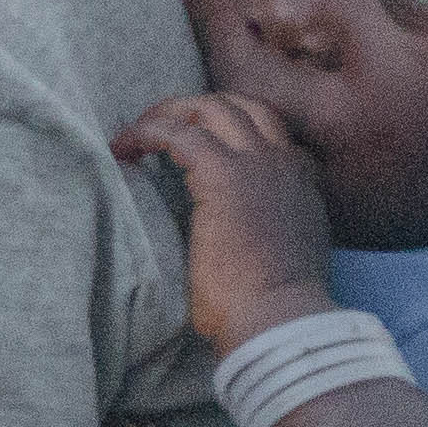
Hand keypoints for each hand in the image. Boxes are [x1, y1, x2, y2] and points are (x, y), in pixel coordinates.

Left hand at [124, 91, 343, 352]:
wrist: (278, 319)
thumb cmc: (272, 307)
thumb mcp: (283, 255)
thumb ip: (267, 229)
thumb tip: (238, 237)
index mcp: (301, 184)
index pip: (272, 134)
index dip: (233, 132)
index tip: (199, 147)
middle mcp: (284, 164)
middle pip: (242, 107)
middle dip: (198, 109)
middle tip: (163, 128)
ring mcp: (256, 164)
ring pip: (211, 108)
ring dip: (170, 113)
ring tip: (137, 133)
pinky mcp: (221, 175)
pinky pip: (179, 132)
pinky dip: (149, 131)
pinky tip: (126, 147)